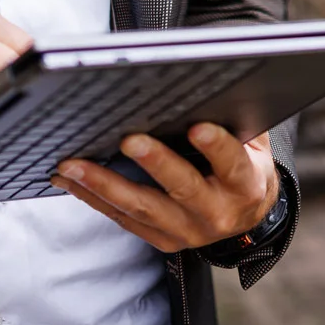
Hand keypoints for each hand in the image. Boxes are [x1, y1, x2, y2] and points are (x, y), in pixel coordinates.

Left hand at [51, 124, 280, 252]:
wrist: (246, 219)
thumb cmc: (245, 170)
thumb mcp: (254, 145)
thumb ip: (237, 118)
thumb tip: (213, 84)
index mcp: (243, 184)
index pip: (231, 163)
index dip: (215, 146)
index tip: (196, 127)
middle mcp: (216, 212)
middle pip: (182, 188)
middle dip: (154, 163)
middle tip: (128, 140)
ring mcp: (187, 231)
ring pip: (141, 208)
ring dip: (103, 185)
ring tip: (73, 166)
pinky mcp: (162, 240)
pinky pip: (124, 219)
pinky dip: (95, 199)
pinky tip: (71, 181)